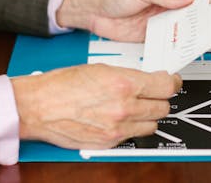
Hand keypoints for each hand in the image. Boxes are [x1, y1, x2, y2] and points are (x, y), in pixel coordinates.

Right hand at [12, 64, 180, 148]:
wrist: (38, 107)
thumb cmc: (61, 85)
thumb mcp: (99, 68)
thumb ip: (127, 76)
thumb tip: (145, 80)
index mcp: (123, 83)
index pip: (166, 86)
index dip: (172, 83)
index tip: (171, 81)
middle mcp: (124, 107)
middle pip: (163, 107)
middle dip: (159, 99)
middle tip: (152, 94)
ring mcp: (118, 128)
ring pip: (152, 125)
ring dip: (147, 116)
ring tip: (135, 108)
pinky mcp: (109, 142)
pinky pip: (132, 136)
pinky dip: (130, 128)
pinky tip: (119, 118)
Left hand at [56, 0, 196, 41]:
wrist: (94, 13)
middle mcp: (166, 4)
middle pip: (191, 11)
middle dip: (203, 17)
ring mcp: (160, 20)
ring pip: (182, 27)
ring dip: (191, 32)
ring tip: (203, 37)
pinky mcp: (153, 35)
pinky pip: (168, 40)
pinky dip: (176, 44)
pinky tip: (183, 47)